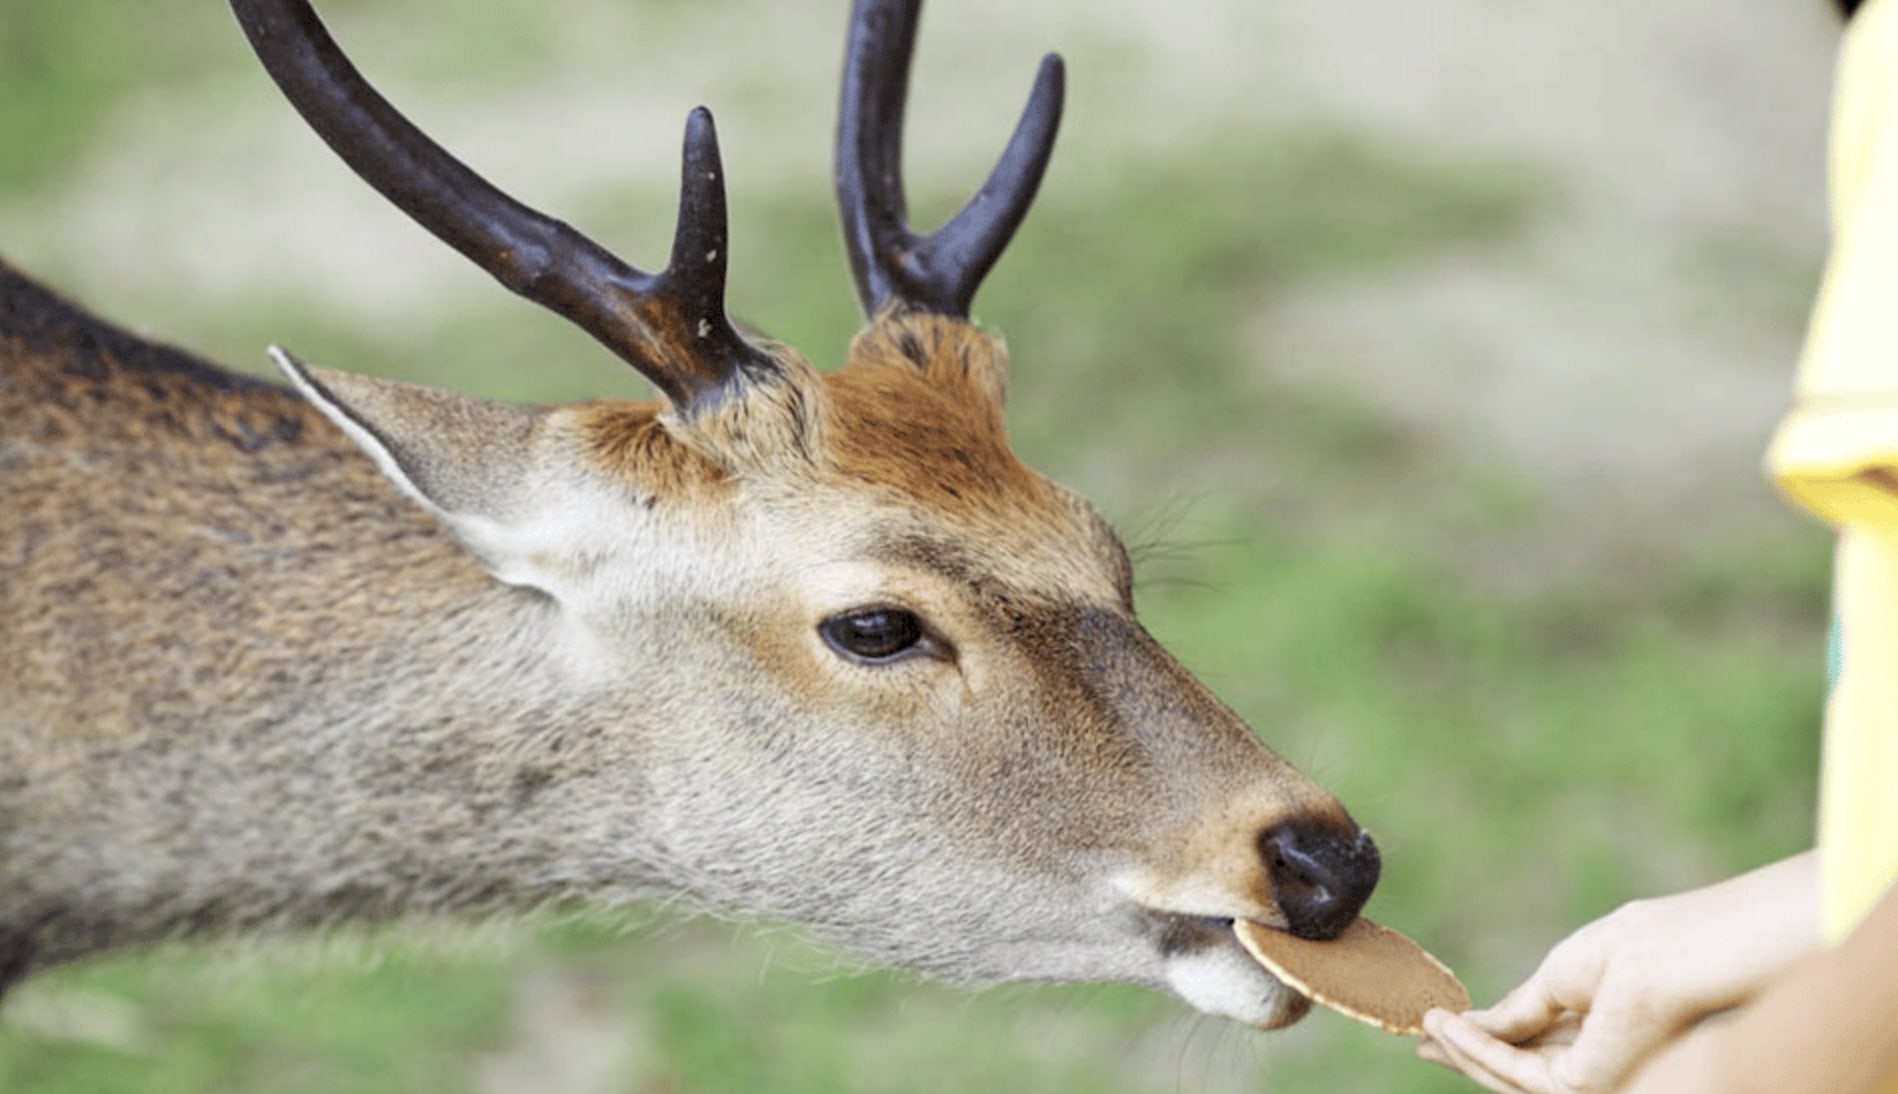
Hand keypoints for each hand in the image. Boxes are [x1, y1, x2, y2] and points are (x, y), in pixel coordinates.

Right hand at [1417, 853, 1818, 1093]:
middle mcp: (1598, 1066)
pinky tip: (1449, 1026)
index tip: (1442, 1022)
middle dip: (1468, 1055)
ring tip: (1426, 1027)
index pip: (1536, 1046)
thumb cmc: (1639, 950)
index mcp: (1601, 1035)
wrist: (1678, 955)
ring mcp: (1594, 1081)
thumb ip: (1524, 1009)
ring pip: (1510, 1075)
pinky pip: (1516, 1072)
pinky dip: (1478, 1050)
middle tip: (1423, 1039)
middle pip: (1517, 1068)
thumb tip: (1478, 1024)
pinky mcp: (1586, 1085)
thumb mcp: (1562, 977)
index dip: (1487, 1037)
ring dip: (1464, 1052)